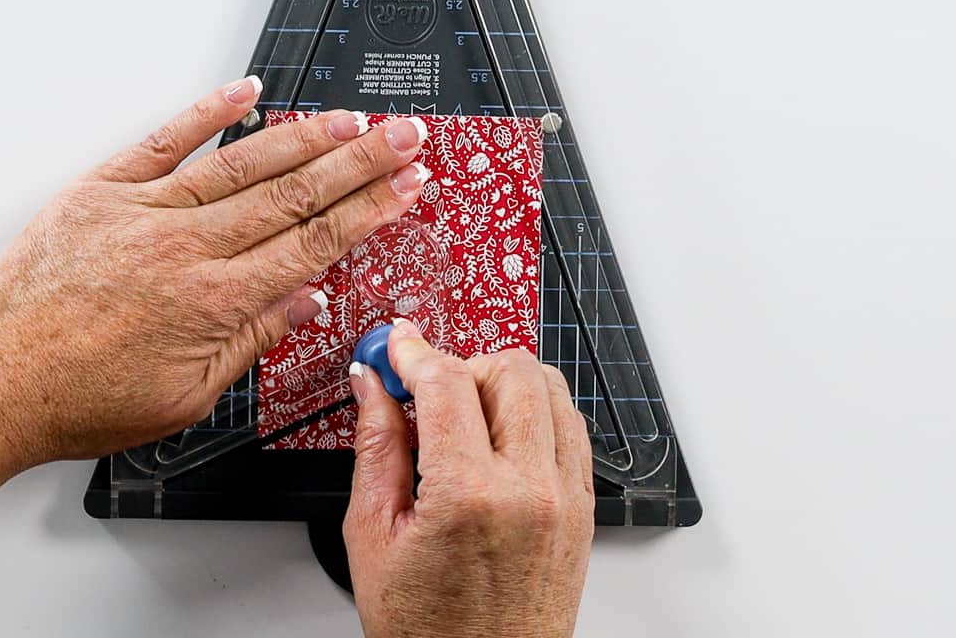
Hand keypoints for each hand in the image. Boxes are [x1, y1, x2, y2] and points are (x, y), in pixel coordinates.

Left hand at [0, 77, 431, 464]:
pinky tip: (244, 91)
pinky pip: (163, 140)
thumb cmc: (77, 398)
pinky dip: (205, 112)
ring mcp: (144, 211)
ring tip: (351, 117)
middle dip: (360, 161)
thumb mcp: (185, 397)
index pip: (313, 244)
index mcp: (213, 301)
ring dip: (304, 136)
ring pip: (242, 163)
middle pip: (293, 194)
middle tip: (405, 135)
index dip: (369, 211)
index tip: (406, 187)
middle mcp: (186, 247)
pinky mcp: (101, 190)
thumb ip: (250, 342)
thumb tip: (303, 302)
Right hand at [343, 321, 594, 637]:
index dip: (414, 352)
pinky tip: (500, 436)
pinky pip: (571, 425)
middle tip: (428, 392)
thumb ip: (375, 447)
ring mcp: (566, 499)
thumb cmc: (427, 632)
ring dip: (503, 382)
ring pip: (550, 386)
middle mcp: (530, 491)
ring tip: (465, 415)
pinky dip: (536, 412)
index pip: (446, 382)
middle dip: (462, 364)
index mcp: (469, 498)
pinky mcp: (583, 509)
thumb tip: (372, 387)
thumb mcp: (372, 538)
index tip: (397, 346)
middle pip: (509, 369)